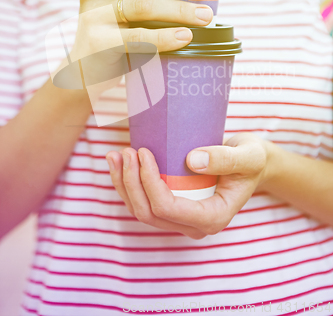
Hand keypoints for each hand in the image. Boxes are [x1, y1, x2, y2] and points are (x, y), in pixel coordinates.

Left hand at [106, 133, 274, 239]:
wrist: (251, 164)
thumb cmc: (252, 159)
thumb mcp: (248, 155)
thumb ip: (226, 159)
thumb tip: (192, 161)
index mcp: (212, 218)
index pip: (168, 208)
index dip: (149, 182)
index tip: (144, 152)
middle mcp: (194, 225)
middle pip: (149, 213)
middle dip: (131, 183)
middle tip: (126, 151)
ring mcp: (181, 219)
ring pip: (141, 210)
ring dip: (123, 184)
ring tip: (115, 155)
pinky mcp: (173, 208)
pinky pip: (143, 202)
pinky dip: (128, 184)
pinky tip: (120, 163)